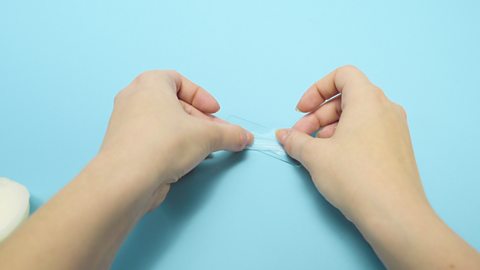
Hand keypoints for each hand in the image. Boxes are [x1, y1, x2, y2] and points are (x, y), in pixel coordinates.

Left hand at [100, 70, 252, 209]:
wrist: (127, 180)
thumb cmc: (163, 144)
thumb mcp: (206, 136)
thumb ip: (230, 134)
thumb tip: (245, 137)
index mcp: (149, 83)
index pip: (179, 81)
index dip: (201, 96)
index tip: (214, 111)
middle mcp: (133, 98)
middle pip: (173, 105)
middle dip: (199, 120)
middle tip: (216, 135)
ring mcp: (125, 123)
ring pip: (163, 123)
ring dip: (186, 135)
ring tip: (203, 149)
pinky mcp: (123, 146)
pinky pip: (152, 139)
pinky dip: (170, 146)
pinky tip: (183, 161)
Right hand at [276, 66, 479, 268]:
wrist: (394, 215)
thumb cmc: (355, 176)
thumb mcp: (316, 156)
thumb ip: (296, 140)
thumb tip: (283, 136)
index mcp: (369, 100)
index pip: (343, 75)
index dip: (317, 89)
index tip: (302, 110)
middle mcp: (386, 109)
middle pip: (347, 98)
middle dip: (318, 114)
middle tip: (301, 137)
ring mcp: (396, 129)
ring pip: (357, 117)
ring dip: (331, 128)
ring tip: (315, 151)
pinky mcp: (398, 149)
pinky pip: (369, 132)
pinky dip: (347, 138)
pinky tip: (335, 161)